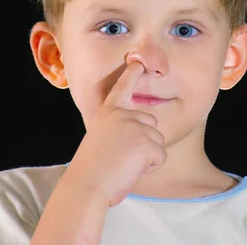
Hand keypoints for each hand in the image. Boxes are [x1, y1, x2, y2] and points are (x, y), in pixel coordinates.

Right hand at [62, 61, 167, 206]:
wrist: (86, 185)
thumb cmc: (91, 169)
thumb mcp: (100, 139)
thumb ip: (117, 129)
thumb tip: (136, 135)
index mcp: (108, 112)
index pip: (122, 88)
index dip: (131, 74)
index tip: (137, 61)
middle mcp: (123, 115)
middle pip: (151, 122)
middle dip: (145, 140)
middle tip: (122, 156)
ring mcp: (135, 127)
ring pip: (158, 140)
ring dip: (147, 156)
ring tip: (125, 163)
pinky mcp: (146, 143)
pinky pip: (161, 156)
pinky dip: (151, 166)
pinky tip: (132, 169)